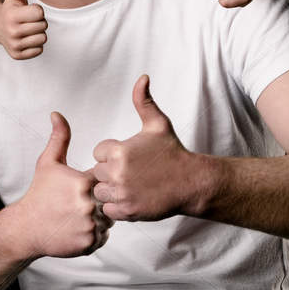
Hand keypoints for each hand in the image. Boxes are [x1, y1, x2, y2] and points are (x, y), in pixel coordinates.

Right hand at [1, 0, 47, 59]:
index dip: (38, 10)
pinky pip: (39, 50)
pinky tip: (27, 39)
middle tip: (29, 21)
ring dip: (39, 33)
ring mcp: (14, 45)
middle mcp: (12, 31)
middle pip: (43, 26)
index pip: (40, 12)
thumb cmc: (11, 10)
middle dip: (39, 22)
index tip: (30, 10)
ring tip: (29, 30)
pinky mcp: (17, 55)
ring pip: (43, 38)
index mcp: (12, 16)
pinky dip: (36, 45)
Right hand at [13, 112, 110, 258]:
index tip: (79, 190)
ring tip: (76, 217)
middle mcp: (89, 204)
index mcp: (83, 182)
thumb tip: (57, 114)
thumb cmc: (39, 194)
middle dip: (97, 203)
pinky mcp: (89, 243)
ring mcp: (89, 225)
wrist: (25, 228)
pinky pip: (102, 237)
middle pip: (108, 201)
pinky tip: (76, 229)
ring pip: (107, 220)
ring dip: (97, 219)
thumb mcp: (48, 163)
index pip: (105, 182)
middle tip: (77, 206)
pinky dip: (92, 235)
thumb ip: (59, 138)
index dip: (95, 185)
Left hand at [90, 75, 198, 221]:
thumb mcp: (158, 124)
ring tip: (131, 185)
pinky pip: (109, 209)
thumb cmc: (173, 153)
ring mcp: (122, 194)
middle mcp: (117, 173)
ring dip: (111, 190)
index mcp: (118, 151)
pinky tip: (132, 197)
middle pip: (97, 172)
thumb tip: (142, 77)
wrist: (191, 182)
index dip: (111, 154)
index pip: (98, 152)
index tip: (129, 157)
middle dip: (111, 172)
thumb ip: (144, 101)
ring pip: (101, 192)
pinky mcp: (127, 211)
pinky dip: (117, 206)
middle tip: (132, 172)